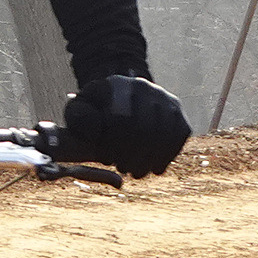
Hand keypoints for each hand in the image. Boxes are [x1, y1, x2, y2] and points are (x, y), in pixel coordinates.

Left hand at [50, 75, 191, 178]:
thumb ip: (78, 117)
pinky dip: (167, 156)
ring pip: (164, 133)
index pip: (121, 118)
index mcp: (118, 85)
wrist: (122, 101)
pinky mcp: (179, 113)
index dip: (114, 144)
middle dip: (133, 155)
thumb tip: (96, 130)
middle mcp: (145, 86)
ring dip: (150, 159)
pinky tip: (154, 168)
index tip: (106, 159)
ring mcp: (165, 99)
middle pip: (145, 127)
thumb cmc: (96, 112)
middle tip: (123, 169)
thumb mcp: (80, 111)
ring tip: (137, 172)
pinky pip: (178, 136)